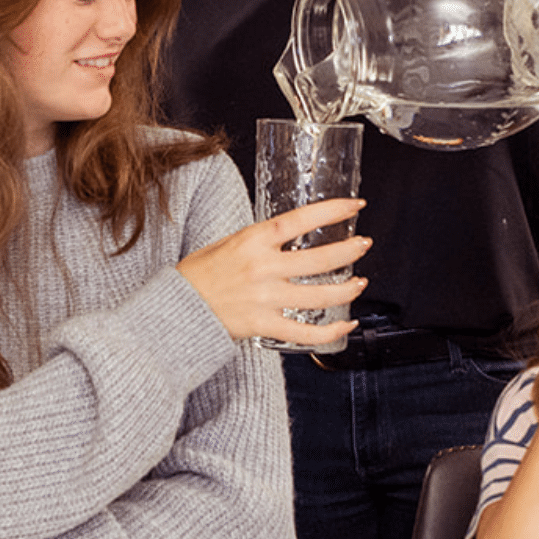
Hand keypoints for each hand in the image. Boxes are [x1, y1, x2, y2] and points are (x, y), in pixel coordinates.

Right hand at [178, 198, 370, 344]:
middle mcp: (262, 267)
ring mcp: (265, 298)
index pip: (300, 219)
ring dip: (347, 289)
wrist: (174, 310)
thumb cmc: (196, 275)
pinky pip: (306, 333)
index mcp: (252, 240)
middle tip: (364, 244)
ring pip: (319, 295)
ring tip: (360, 283)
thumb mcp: (226, 243)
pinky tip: (345, 325)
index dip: (332, 211)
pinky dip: (331, 332)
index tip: (355, 205)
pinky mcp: (264, 326)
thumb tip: (289, 233)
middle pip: (319, 259)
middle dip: (349, 250)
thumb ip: (259, 240)